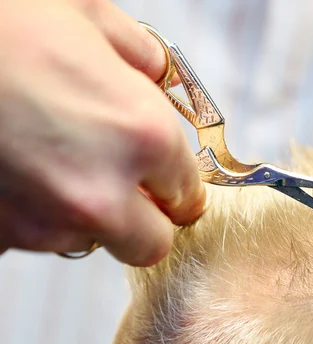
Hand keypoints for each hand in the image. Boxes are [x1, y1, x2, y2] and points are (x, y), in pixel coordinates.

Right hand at [0, 0, 204, 265]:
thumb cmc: (2, 21)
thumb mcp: (88, 14)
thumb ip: (140, 55)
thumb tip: (155, 75)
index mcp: (143, 135)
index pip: (188, 193)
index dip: (178, 185)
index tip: (167, 181)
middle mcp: (101, 192)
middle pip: (152, 245)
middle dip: (147, 220)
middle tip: (131, 189)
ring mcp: (44, 223)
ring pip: (90, 242)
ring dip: (88, 215)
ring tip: (56, 162)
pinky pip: (36, 236)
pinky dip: (35, 213)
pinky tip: (18, 170)